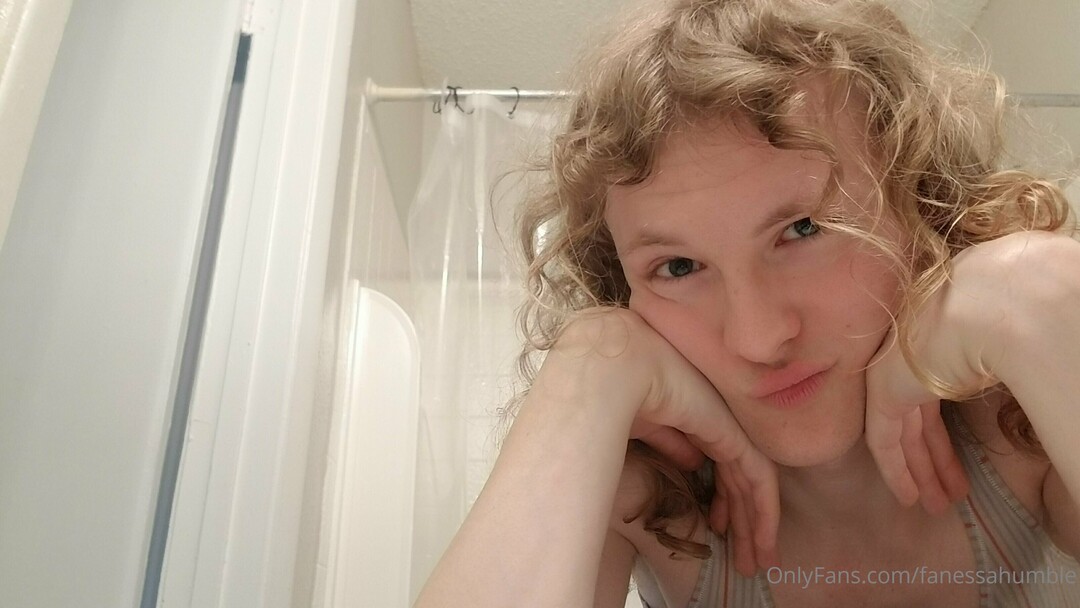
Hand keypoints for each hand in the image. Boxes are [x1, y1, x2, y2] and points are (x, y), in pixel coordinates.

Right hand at [562, 308, 780, 560]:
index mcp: (694, 408)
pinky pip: (760, 482)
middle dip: (742, 519)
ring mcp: (729, 425)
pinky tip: (763, 543)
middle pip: (737, 474)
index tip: (716, 526)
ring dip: (754, 525)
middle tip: (745, 557)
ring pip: (752, 483)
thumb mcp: (645, 424)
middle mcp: (717, 416)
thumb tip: (692, 463)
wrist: (614, 371)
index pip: (720, 457)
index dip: (722, 496)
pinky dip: (764, 514)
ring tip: (755, 562)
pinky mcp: (736, 436)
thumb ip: (672, 441)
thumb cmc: (613, 392)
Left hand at [863, 235, 1030, 511]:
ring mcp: (892, 370)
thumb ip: (1006, 379)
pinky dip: (895, 470)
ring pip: (902, 433)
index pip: (935, 398)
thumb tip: (1041, 393)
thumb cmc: (1018, 321)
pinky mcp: (882, 390)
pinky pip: (883, 440)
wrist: (992, 305)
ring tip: (935, 507)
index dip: (947, 436)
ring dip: (920, 472)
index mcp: (941, 343)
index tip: (962, 465)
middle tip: (949, 494)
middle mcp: (912, 355)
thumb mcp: (1012, 354)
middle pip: (920, 418)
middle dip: (934, 460)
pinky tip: (909, 497)